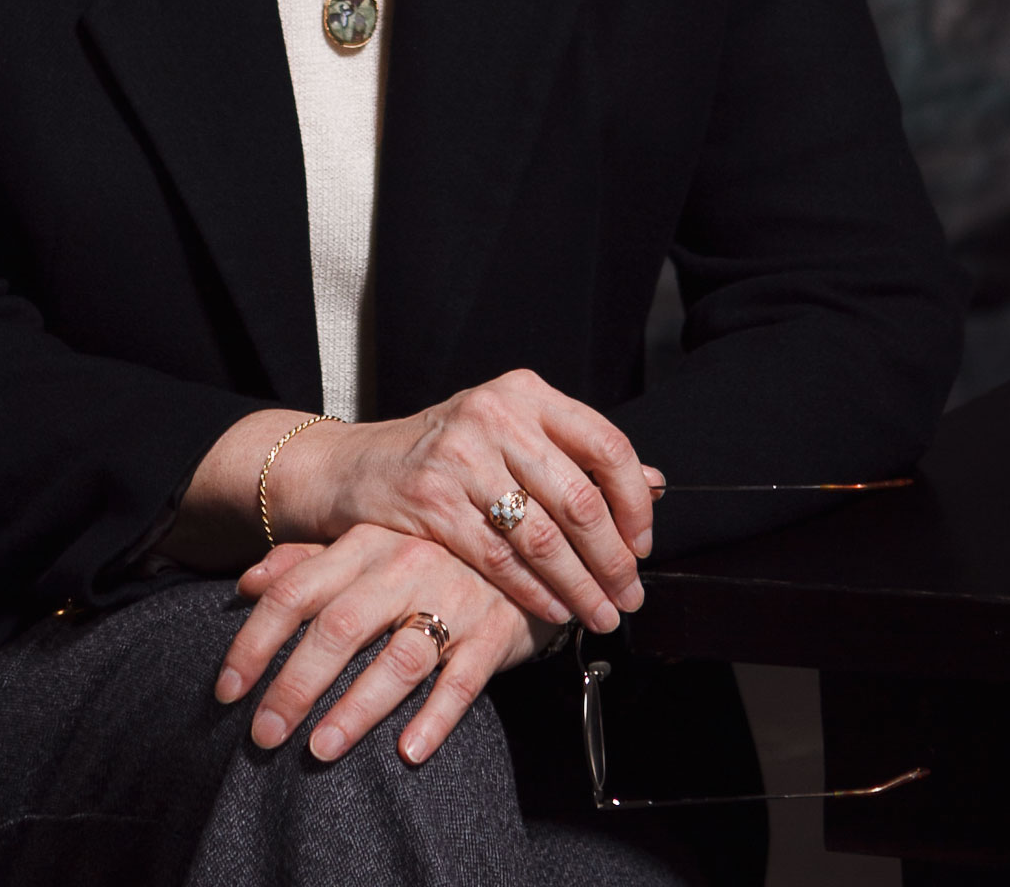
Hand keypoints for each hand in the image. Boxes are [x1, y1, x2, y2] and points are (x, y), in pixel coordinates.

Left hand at [214, 525, 545, 766]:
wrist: (525, 541)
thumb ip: (306, 562)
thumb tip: (248, 583)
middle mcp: (406, 565)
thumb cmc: (430, 552)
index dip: (256, 642)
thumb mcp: (367, 545)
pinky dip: (435, 717)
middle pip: (339, 628)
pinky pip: (463, 680)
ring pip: (399, 657)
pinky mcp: (495, 631)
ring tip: (321, 750)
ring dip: (357, 708)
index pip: (297, 592)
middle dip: (296, 685)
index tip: (227, 689)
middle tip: (264, 735)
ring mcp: (454, 597)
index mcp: (367, 541)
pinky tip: (408, 753)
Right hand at [279, 370, 655, 635]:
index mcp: (526, 394)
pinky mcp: (432, 500)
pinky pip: (498, 560)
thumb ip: (576, 455)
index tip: (643, 545)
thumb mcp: (511, 434)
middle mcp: (496, 415)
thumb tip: (653, 485)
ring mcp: (461, 457)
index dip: (634, 502)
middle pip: (578, 497)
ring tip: (601, 615)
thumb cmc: (445, 452)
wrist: (355, 465)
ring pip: (541, 536)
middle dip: (613, 558)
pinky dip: (533, 593)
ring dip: (580, 586)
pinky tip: (554, 613)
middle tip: (630, 596)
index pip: (606, 443)